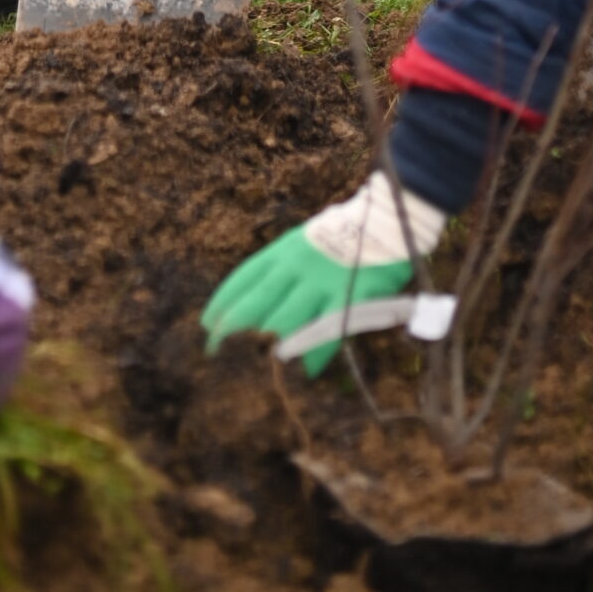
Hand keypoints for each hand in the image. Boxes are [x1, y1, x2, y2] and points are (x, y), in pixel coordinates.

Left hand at [201, 171, 446, 375]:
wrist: (386, 220)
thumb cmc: (342, 235)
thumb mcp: (303, 244)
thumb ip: (283, 271)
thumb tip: (259, 307)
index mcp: (283, 250)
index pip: (243, 278)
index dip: (222, 303)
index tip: (207, 325)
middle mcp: (295, 266)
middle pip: (255, 304)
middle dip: (232, 332)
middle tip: (219, 355)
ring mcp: (321, 282)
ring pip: (285, 321)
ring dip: (269, 347)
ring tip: (257, 369)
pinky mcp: (348, 297)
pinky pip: (326, 332)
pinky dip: (314, 354)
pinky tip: (305, 371)